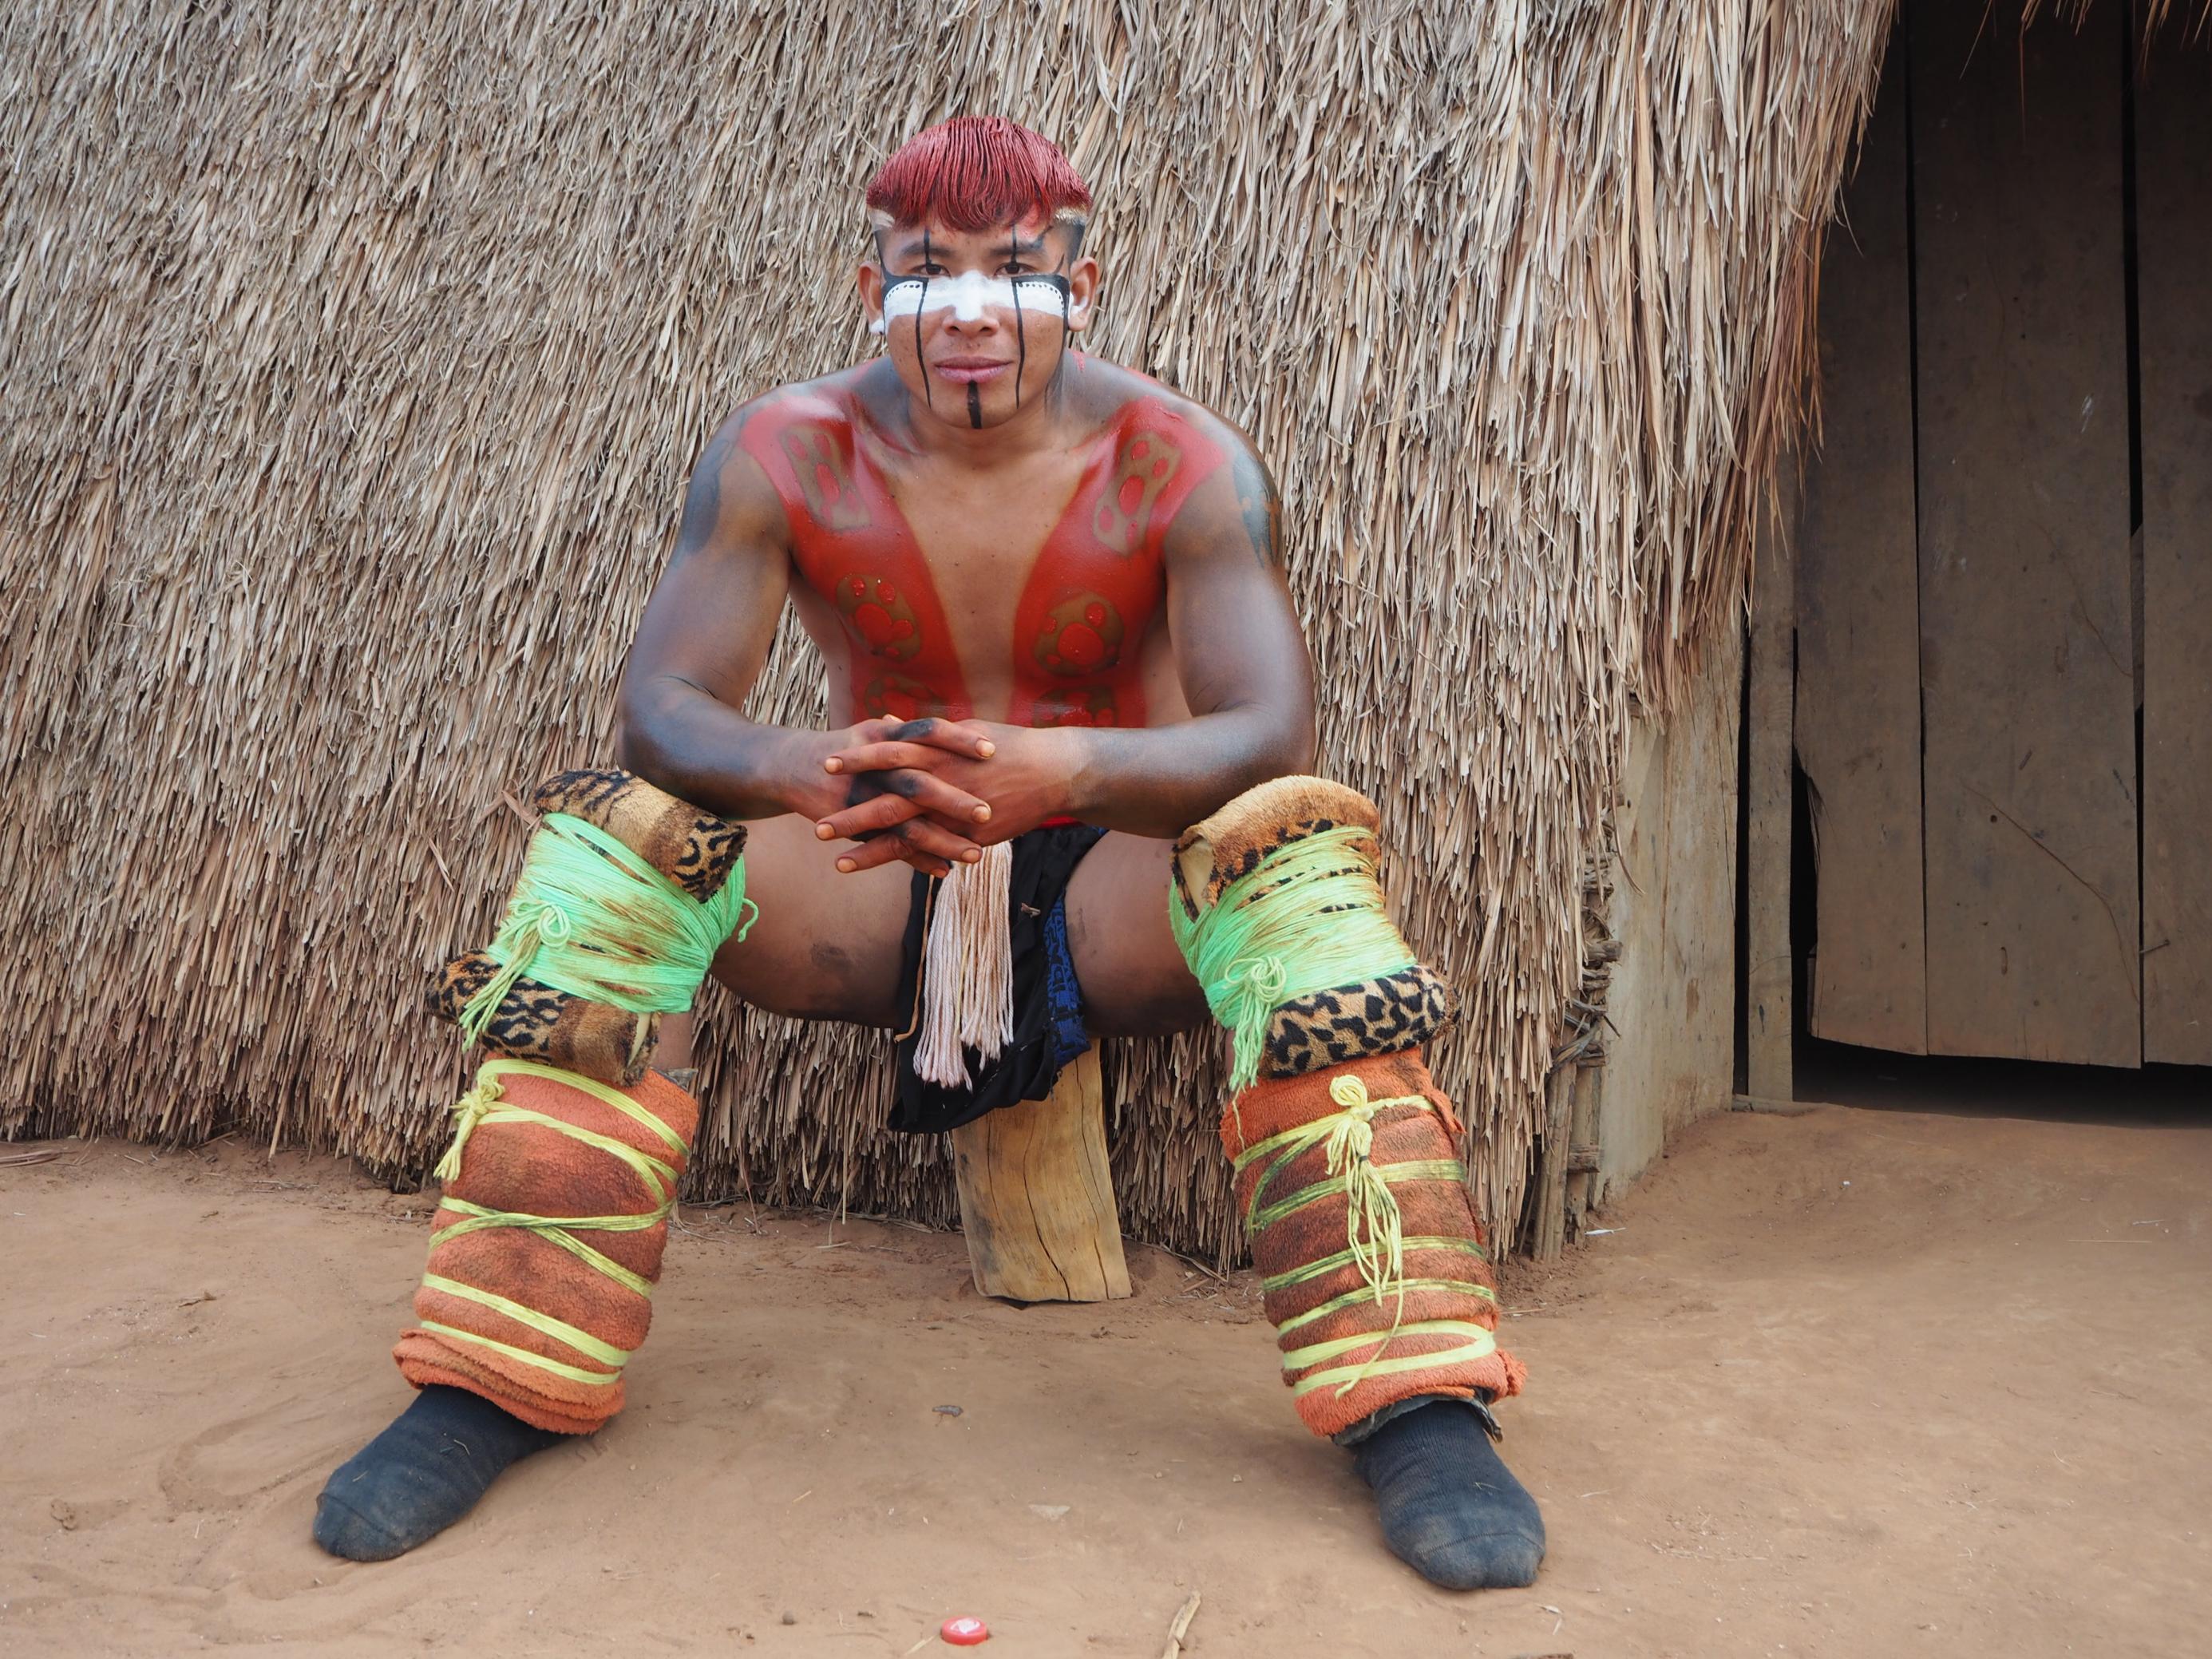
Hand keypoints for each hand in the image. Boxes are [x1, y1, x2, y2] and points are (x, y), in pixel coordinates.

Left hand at [815, 721, 1082, 875]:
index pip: (889, 753)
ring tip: (833, 855)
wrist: (1054, 773)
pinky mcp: (968, 836)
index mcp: (939, 751)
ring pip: (901, 831)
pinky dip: (899, 861)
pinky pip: (928, 850)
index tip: (828, 762)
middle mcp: (941, 781)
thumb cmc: (1009, 746)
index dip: (858, 759)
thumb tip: (888, 722)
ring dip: (865, 844)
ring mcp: (953, 812)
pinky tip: (871, 868)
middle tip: (817, 822)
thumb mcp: (963, 730)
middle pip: (886, 798)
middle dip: (849, 810)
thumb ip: (923, 733)